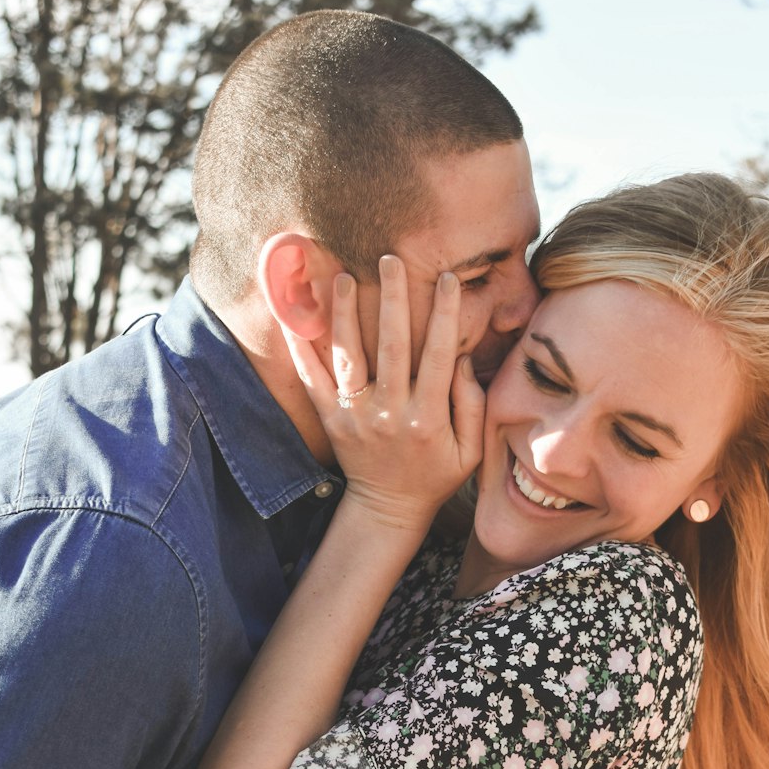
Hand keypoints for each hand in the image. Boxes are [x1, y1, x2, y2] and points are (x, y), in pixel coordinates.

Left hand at [283, 257, 484, 532]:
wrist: (388, 509)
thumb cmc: (435, 475)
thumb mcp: (469, 450)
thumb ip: (472, 405)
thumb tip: (464, 360)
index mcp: (428, 417)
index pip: (440, 356)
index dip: (446, 316)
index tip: (447, 280)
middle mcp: (390, 412)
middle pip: (393, 347)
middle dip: (394, 300)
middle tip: (390, 259)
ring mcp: (356, 416)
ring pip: (350, 358)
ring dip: (346, 315)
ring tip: (344, 277)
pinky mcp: (331, 419)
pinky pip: (313, 381)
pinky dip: (302, 350)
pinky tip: (296, 318)